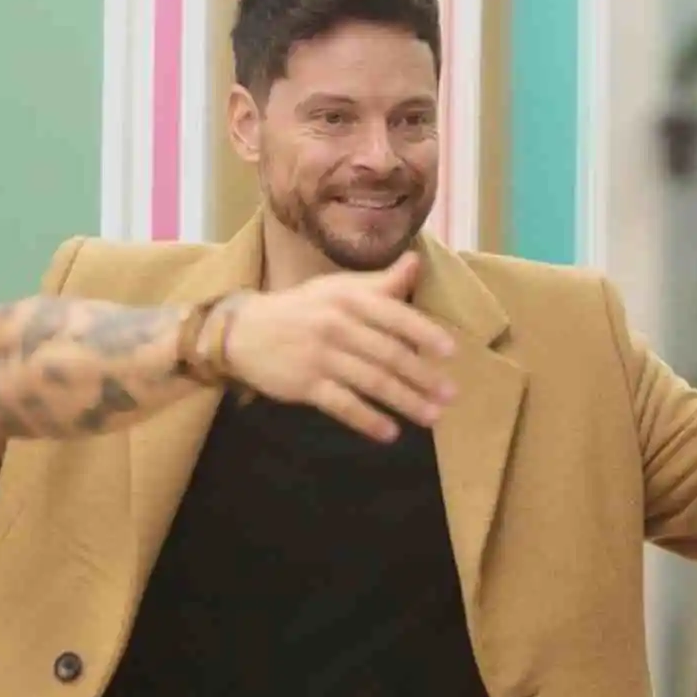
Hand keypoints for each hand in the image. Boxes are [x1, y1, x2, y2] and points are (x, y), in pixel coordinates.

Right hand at [221, 252, 457, 441]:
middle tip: (450, 395)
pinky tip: (390, 434)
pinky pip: (343, 405)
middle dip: (422, 377)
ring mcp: (320, 356)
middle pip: (388, 354)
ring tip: (431, 417)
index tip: (451, 353)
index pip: (394, 315)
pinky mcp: (305, 384)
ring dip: (405, 401)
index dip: (424, 334)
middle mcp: (336, 324)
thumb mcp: (338, 289)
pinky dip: (368, 420)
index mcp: (348, 298)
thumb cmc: (302, 308)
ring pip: (371, 381)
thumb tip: (416, 263)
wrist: (245, 331)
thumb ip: (380, 283)